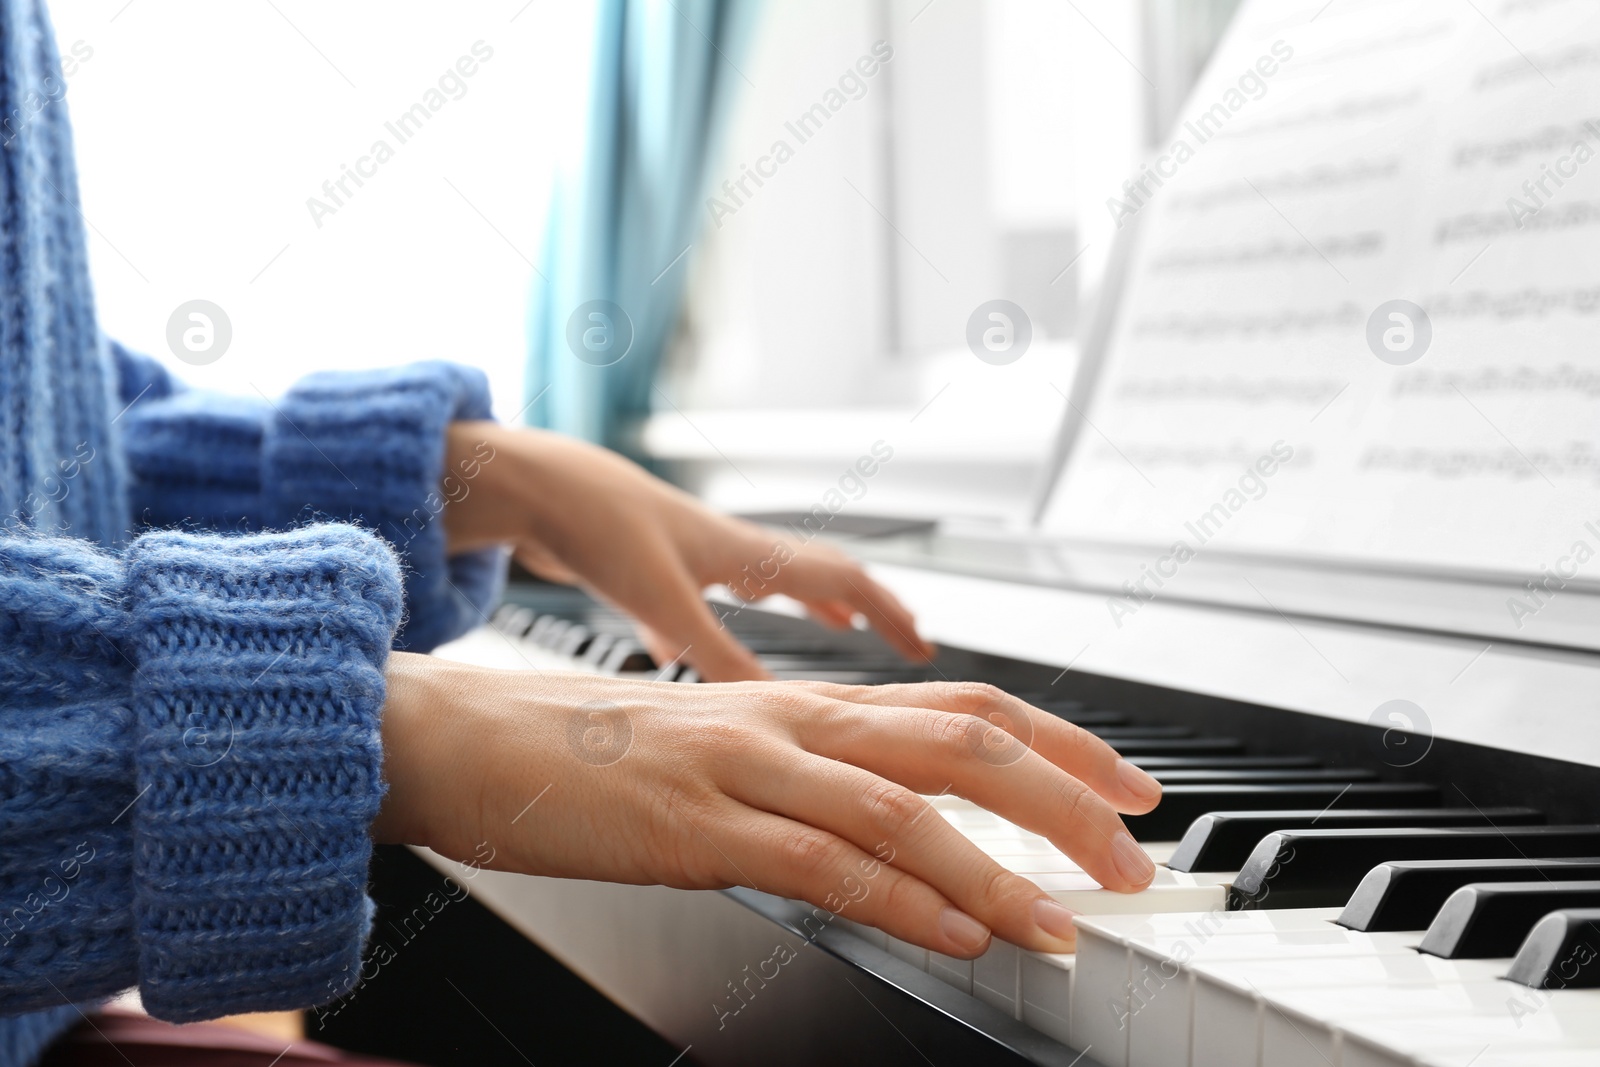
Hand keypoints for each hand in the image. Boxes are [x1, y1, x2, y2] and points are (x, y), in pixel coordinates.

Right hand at [374, 657, 1163, 955]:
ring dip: (1001, 867)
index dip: (1061, 743)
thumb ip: (799, 784)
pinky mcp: (696, 824)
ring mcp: (745, 767)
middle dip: (1064, 799)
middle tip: (1130, 856)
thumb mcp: (715, 756)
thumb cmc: (584, 750)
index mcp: (801, 708)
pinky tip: (957, 930)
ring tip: (1066, 921)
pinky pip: (820, 859)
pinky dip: (901, 898)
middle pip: (962, 740)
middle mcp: (790, 722)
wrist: (466, 737)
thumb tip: (880, 835)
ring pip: (905, 805)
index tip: (1126, 787)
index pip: (963, 707)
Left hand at [440, 421, 933, 680]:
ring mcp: (689, 553)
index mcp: (745, 554)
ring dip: (806, 602)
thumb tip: (780, 710)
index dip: (889, 612)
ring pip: (765, 580)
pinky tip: (685, 649)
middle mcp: (726, 548)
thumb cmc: (598, 526)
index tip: (923, 644)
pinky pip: (698, 596)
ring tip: (830, 624)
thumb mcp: (667, 604)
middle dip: (864, 606)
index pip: (843, 578)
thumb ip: (719, 660)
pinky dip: (711, 623)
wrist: (532, 486)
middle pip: (816, 574)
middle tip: (897, 634)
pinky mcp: (648, 564)